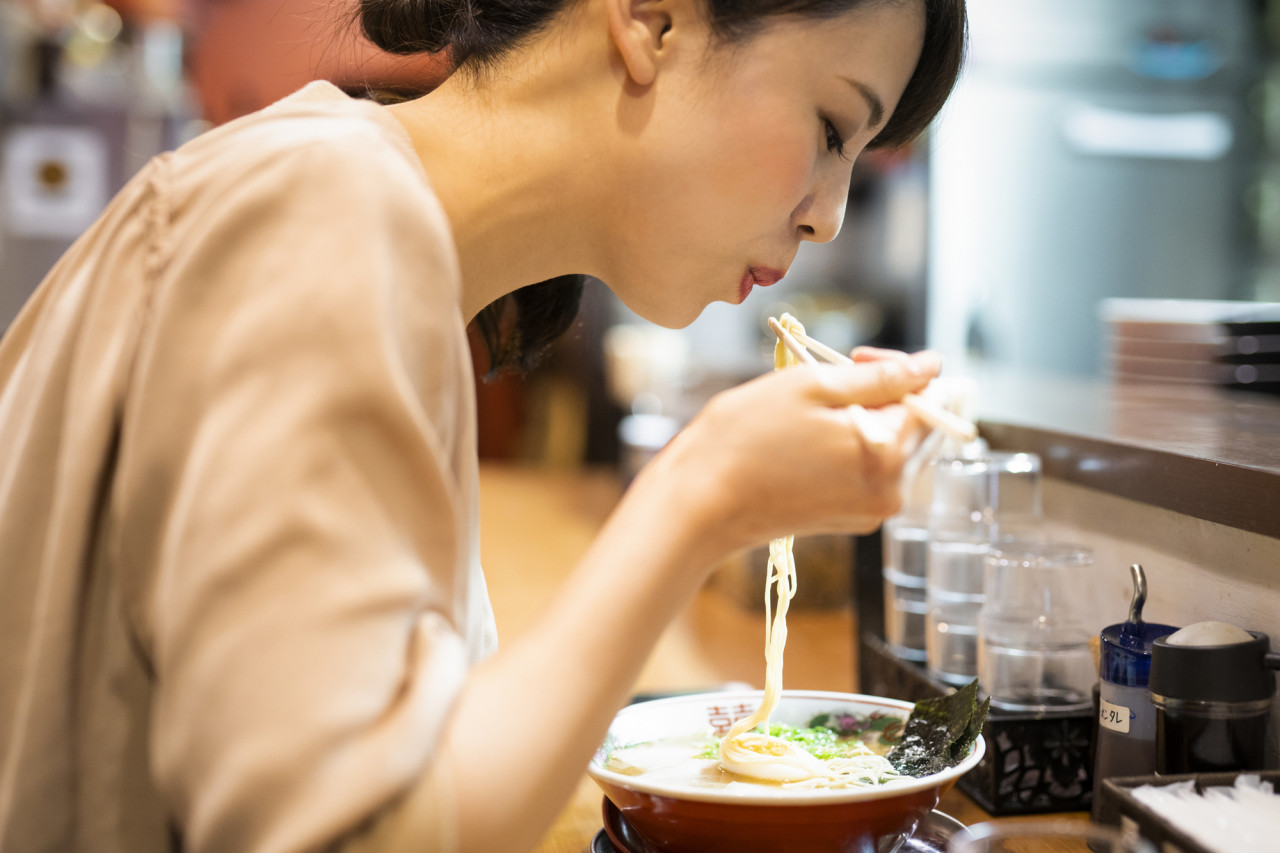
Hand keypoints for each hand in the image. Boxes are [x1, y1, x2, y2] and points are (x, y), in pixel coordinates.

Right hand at [644, 349, 940, 561]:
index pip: (930, 396)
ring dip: (867, 419)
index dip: (898, 368)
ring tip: (814, 410)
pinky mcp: (851, 520)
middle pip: (919, 425)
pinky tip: (810, 440)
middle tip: (834, 377)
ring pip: (896, 448)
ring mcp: (872, 511)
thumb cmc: (744, 439)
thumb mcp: (811, 387)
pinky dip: (852, 447)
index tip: (855, 358)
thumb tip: (931, 365)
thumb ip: (879, 377)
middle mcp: (892, 490)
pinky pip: (873, 472)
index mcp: (888, 453)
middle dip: (886, 394)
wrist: (699, 504)